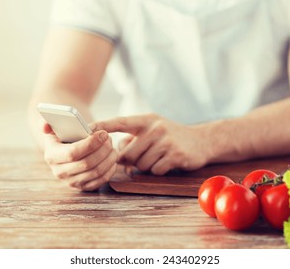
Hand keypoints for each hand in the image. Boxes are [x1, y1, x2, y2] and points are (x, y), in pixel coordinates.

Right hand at [42, 124, 117, 190]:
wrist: (66, 150)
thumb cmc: (63, 135)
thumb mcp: (54, 128)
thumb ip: (48, 124)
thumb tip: (45, 125)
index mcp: (52, 156)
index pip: (73, 153)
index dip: (90, 144)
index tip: (103, 133)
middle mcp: (60, 172)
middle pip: (87, 163)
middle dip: (102, 149)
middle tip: (110, 138)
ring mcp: (72, 182)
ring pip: (96, 172)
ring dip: (108, 158)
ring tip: (112, 146)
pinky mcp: (83, 187)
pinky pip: (101, 180)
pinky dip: (110, 168)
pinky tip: (112, 157)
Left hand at [92, 114, 208, 174]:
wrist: (202, 140)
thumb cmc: (171, 136)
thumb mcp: (153, 130)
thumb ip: (133, 139)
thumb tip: (116, 156)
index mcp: (147, 120)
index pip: (120, 122)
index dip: (103, 126)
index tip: (87, 129)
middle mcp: (156, 128)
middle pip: (129, 153)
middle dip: (132, 160)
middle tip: (144, 156)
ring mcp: (166, 141)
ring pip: (141, 164)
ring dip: (147, 166)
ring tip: (159, 157)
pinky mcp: (175, 155)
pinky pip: (155, 170)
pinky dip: (159, 170)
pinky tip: (168, 162)